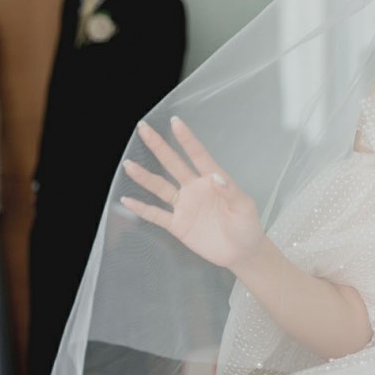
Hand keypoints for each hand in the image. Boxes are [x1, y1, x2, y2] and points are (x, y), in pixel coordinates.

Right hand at [121, 117, 264, 269]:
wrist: (241, 252)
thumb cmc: (247, 226)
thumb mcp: (244, 207)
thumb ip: (231, 191)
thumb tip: (216, 177)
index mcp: (212, 180)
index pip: (197, 155)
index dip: (186, 139)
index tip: (175, 121)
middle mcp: (194, 188)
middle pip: (173, 164)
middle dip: (159, 146)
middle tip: (143, 128)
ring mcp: (184, 206)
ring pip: (160, 187)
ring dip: (145, 176)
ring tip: (128, 164)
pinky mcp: (177, 225)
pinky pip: (156, 215)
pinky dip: (142, 208)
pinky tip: (127, 200)